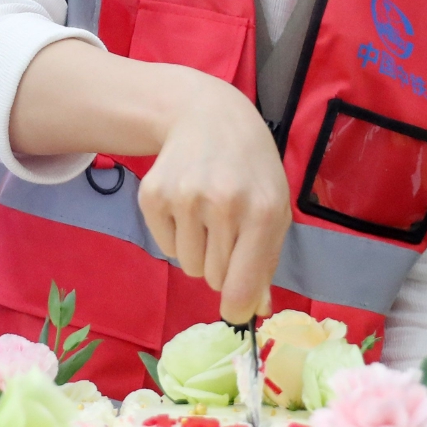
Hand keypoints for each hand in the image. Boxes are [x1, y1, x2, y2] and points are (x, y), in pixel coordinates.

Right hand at [136, 75, 289, 323]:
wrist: (206, 116)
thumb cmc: (250, 168)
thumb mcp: (274, 207)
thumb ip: (265, 260)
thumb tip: (253, 310)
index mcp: (261, 211)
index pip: (240, 285)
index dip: (237, 307)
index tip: (236, 310)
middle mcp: (221, 204)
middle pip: (213, 279)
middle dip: (222, 266)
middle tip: (228, 231)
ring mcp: (183, 198)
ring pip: (187, 266)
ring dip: (198, 251)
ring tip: (208, 214)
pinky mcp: (152, 196)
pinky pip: (165, 247)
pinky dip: (176, 236)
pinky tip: (187, 203)